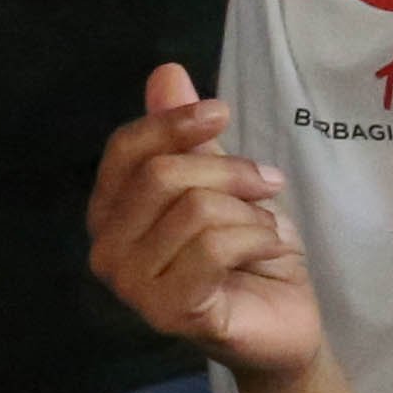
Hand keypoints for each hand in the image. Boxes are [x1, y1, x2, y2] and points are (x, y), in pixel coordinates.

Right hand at [88, 62, 323, 380]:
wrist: (284, 320)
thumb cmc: (248, 253)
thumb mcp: (223, 182)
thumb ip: (190, 136)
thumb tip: (166, 72)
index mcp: (112, 214)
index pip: (126, 151)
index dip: (173, 123)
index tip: (221, 112)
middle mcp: (108, 250)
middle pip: (161, 176)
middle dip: (228, 171)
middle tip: (269, 184)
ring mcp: (133, 287)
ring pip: (194, 210)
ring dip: (251, 213)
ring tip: (265, 231)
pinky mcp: (168, 313)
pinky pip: (214, 247)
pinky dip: (257, 238)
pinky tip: (268, 251)